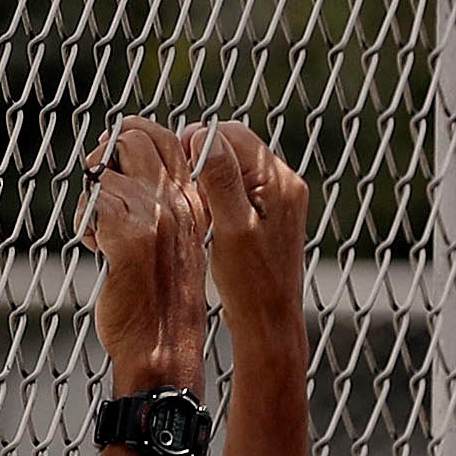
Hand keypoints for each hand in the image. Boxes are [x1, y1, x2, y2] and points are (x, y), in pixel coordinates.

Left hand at [78, 118, 208, 388]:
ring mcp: (157, 218)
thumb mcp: (174, 240)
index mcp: (193, 200)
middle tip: (96, 189)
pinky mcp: (130, 238)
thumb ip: (160, 203)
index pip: (164, 137)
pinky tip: (94, 246)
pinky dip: (84, 222)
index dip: (129, 137)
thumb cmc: (160, 297)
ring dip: (91, 199)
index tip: (110, 159)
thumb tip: (122, 164)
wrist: (163, 345)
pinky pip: (94, 202)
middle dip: (103, 156)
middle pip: (133, 139)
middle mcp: (179, 203)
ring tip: (99, 233)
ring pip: (105, 172)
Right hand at [192, 121, 310, 343]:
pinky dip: (216, 190)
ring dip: (207, 173)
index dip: (196, 141)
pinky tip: (202, 213)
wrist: (270, 321)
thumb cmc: (251, 283)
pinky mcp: (269, 211)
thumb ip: (221, 181)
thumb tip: (205, 136)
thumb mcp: (231, 229)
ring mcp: (278, 197)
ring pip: (233, 164)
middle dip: (200, 155)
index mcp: (277, 181)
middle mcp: (283, 182)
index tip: (172, 165)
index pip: (231, 134)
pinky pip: (238, 184)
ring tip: (187, 198)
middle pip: (233, 144)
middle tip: (175, 180)